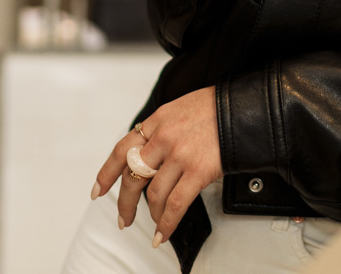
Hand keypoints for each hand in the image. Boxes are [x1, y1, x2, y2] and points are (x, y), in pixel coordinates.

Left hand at [92, 88, 221, 247]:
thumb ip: (161, 130)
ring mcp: (179, 154)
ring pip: (153, 194)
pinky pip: (175, 205)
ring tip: (155, 223)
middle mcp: (163, 137)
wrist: (242, 107)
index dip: (107, 173)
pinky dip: (166, 224)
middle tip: (124, 219)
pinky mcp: (197, 171)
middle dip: (124, 204)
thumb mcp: (180, 109)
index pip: (122, 149)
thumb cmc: (215, 108)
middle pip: (132, 177)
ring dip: (151, 215)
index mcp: (157, 121)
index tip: (98, 191)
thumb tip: (149, 156)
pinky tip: (163, 234)